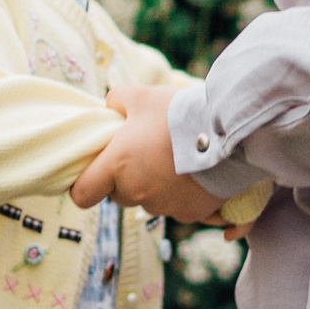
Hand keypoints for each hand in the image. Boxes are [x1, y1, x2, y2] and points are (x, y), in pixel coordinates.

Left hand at [71, 84, 226, 221]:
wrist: (227, 131)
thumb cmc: (178, 112)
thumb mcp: (140, 95)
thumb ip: (115, 100)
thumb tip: (109, 108)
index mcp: (117, 166)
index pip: (82, 195)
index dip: (84, 185)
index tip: (94, 173)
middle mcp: (137, 192)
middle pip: (118, 196)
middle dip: (125, 180)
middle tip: (143, 154)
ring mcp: (165, 206)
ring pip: (148, 202)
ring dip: (153, 187)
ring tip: (172, 159)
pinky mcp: (190, 213)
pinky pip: (176, 207)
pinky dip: (180, 194)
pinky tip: (192, 173)